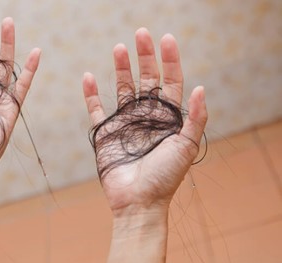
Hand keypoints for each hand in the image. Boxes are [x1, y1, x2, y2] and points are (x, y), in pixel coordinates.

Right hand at [83, 28, 206, 214]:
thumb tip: (200, 87)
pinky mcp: (105, 133)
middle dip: (145, 56)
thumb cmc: (164, 177)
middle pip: (146, 79)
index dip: (169, 60)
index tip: (165, 39)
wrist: (138, 202)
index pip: (170, 82)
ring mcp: (125, 123)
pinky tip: (88, 77)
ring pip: (122, 88)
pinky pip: (96, 109)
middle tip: (141, 34)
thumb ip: (195, 118)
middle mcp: (146, 116)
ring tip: (119, 48)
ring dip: (121, 68)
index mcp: (167, 117)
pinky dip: (90, 94)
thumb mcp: (185, 146)